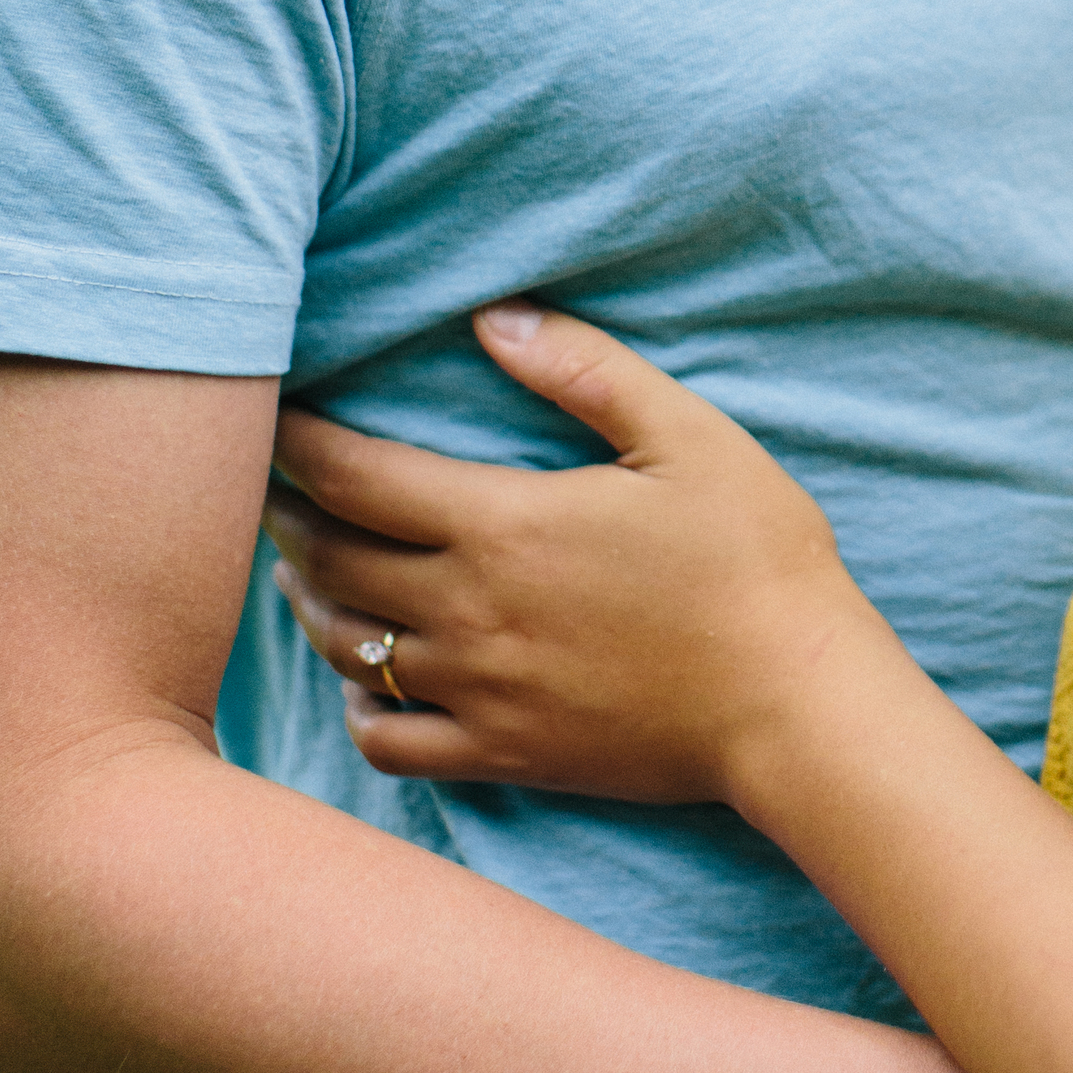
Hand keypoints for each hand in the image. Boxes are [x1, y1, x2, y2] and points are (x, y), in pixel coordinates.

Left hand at [266, 306, 858, 806]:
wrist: (796, 703)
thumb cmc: (756, 560)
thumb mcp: (688, 437)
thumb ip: (585, 370)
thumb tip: (494, 316)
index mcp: (503, 526)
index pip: (352, 477)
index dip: (298, 443)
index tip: (277, 419)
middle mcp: (469, 614)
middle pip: (330, 561)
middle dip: (290, 517)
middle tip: (277, 489)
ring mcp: (481, 693)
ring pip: (348, 650)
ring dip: (313, 604)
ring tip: (311, 572)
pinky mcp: (505, 756)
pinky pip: (390, 743)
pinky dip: (360, 708)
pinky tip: (369, 682)